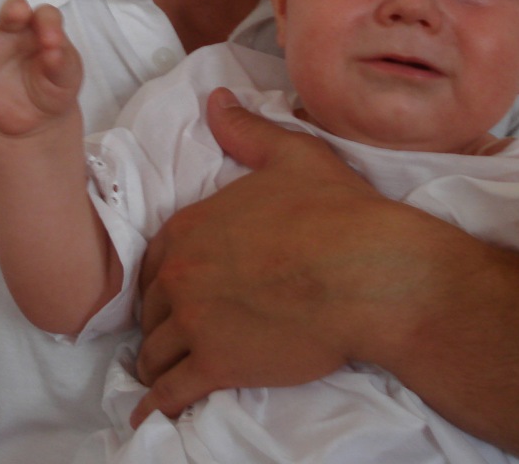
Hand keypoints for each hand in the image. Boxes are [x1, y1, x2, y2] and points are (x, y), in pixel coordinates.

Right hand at [0, 0, 81, 137]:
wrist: (39, 120)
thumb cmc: (55, 86)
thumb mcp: (67, 77)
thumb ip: (62, 62)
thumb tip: (54, 51)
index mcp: (40, 28)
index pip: (44, 14)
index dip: (48, 22)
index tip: (53, 42)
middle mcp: (13, 33)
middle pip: (9, 9)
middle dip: (11, 8)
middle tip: (16, 15)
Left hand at [130, 87, 395, 424]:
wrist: (371, 274)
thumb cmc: (337, 212)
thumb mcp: (292, 157)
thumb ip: (247, 131)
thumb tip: (217, 100)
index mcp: (191, 226)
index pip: (155, 260)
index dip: (164, 277)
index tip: (174, 291)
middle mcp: (181, 274)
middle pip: (152, 307)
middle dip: (159, 321)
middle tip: (171, 334)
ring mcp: (195, 323)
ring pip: (154, 351)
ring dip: (156, 363)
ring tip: (162, 373)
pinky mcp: (216, 366)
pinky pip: (169, 393)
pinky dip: (155, 407)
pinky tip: (147, 418)